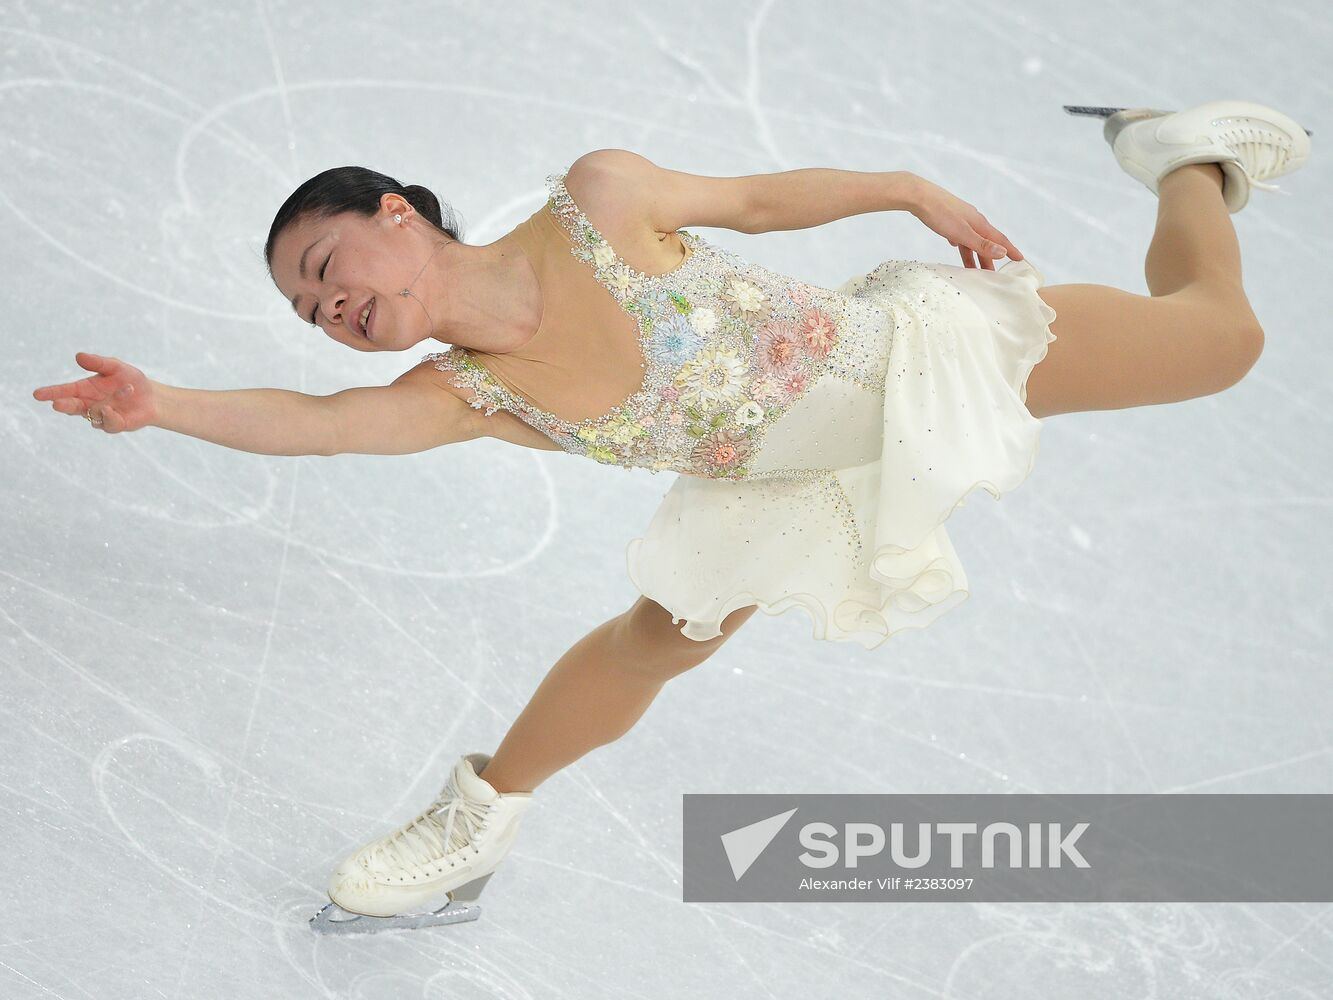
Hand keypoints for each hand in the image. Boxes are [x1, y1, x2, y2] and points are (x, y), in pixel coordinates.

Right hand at [32, 352, 156, 432]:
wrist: (152, 397)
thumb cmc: (131, 380)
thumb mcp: (116, 367)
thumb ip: (98, 363)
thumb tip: (78, 356)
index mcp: (84, 389)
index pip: (64, 391)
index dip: (50, 393)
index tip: (37, 394)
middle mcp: (88, 404)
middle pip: (72, 407)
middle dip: (65, 405)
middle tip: (57, 404)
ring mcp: (100, 417)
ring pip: (95, 413)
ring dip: (111, 401)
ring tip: (128, 389)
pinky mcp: (113, 426)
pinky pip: (107, 424)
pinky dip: (111, 416)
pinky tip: (116, 408)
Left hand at [908, 177, 1024, 270]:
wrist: (918, 195)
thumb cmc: (939, 213)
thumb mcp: (962, 233)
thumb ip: (981, 244)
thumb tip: (1002, 252)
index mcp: (979, 223)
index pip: (999, 239)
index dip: (1010, 250)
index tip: (1020, 260)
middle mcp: (973, 219)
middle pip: (985, 242)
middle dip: (990, 259)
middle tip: (993, 275)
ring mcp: (960, 218)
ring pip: (970, 240)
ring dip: (973, 255)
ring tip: (973, 270)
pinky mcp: (947, 218)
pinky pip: (958, 234)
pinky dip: (961, 244)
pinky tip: (956, 246)